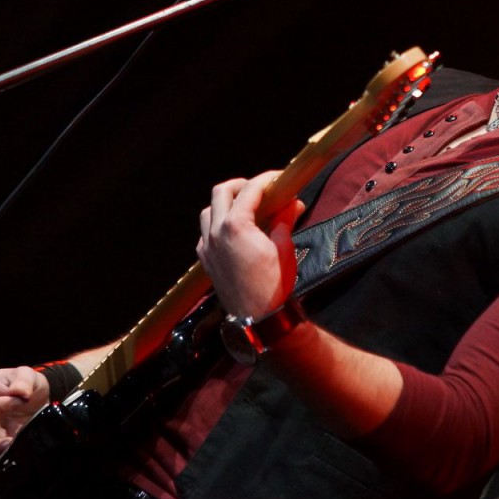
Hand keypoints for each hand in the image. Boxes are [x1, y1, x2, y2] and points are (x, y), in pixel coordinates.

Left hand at [196, 170, 305, 318]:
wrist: (257, 319)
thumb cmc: (273, 285)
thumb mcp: (284, 248)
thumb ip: (285, 220)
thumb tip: (293, 203)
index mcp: (236, 226)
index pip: (250, 190)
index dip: (266, 180)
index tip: (279, 179)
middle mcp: (216, 232)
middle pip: (221, 192)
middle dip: (241, 186)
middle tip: (260, 190)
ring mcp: (207, 246)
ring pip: (209, 211)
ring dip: (226, 204)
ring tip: (246, 208)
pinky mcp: (205, 260)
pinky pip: (206, 232)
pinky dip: (218, 224)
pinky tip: (235, 231)